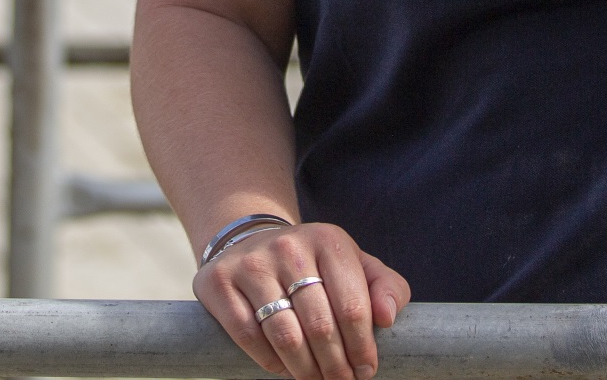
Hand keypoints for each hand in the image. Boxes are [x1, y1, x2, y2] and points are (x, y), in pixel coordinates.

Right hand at [195, 220, 409, 379]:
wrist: (253, 242)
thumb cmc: (316, 265)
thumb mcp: (356, 265)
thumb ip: (386, 287)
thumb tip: (387, 317)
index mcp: (328, 240)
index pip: (352, 306)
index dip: (362, 347)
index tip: (366, 370)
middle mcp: (288, 246)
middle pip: (319, 325)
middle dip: (336, 366)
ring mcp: (251, 263)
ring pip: (284, 335)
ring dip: (305, 370)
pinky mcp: (218, 282)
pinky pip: (248, 336)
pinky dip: (270, 361)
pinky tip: (284, 368)